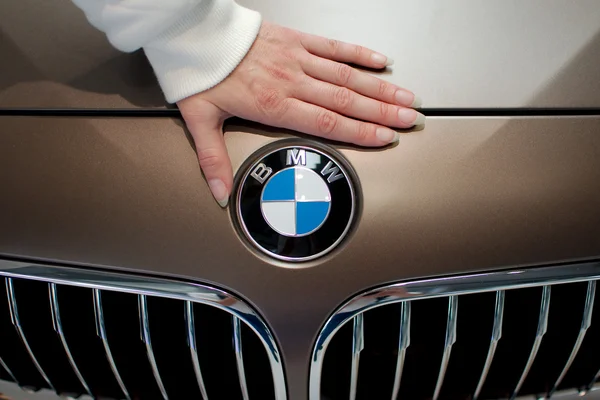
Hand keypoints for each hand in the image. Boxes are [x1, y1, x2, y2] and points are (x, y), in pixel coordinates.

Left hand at [177, 22, 423, 206]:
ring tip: (405, 96)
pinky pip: (333, 46)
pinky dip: (358, 53)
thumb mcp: (200, 122)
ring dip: (378, 88)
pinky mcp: (296, 39)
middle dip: (381, 112)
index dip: (359, 132)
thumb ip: (213, 161)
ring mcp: (296, 58)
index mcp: (272, 105)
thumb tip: (221, 195)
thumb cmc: (198, 74)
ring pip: (345, 75)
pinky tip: (380, 61)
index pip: (325, 123)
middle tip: (408, 121)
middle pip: (344, 101)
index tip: (384, 138)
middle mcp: (290, 81)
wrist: (193, 32)